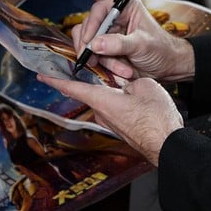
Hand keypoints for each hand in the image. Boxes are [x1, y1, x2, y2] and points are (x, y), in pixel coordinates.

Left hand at [37, 74, 183, 164]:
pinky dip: (121, 99)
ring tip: (131, 80)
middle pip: (93, 90)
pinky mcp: (122, 128)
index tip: (42, 76)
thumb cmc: (156, 117)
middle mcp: (102, 114)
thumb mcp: (144, 85)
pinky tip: (136, 95)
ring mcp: (111, 123)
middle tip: (111, 66)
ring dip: (114, 88)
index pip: (72, 88)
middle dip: (100, 77)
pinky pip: (116, 108)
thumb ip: (128, 80)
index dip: (56, 80)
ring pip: (106, 99)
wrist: (168, 144)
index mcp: (101, 100)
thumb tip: (124, 84)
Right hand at [69, 0, 193, 82]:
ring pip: (90, 43)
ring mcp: (110, 34)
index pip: (100, 10)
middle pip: (89, 26)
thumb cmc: (161, 49)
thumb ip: (118, 43)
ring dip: (102, 59)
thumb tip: (96, 43)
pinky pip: (96, 56)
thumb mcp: (141, 44)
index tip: (88, 41)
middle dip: (91, 46)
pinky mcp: (107, 49)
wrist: (168, 67)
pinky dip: (105, 65)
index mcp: (125, 7)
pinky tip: (121, 71)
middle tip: (92, 59)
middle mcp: (115, 18)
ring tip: (121, 69)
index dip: (91, 25)